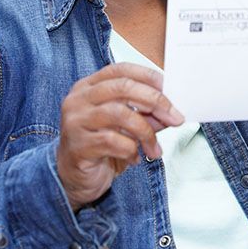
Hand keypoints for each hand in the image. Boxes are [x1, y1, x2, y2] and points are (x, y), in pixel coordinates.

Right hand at [56, 63, 184, 210]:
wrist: (74, 178)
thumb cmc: (100, 146)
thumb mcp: (126, 126)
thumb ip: (145, 114)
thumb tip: (171, 110)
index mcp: (89, 87)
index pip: (120, 70)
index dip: (147, 76)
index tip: (168, 88)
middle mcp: (79, 99)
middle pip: (122, 88)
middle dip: (155, 101)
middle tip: (174, 117)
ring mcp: (75, 121)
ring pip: (120, 114)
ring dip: (146, 132)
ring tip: (154, 148)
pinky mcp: (78, 145)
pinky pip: (113, 141)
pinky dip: (131, 150)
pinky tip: (133, 158)